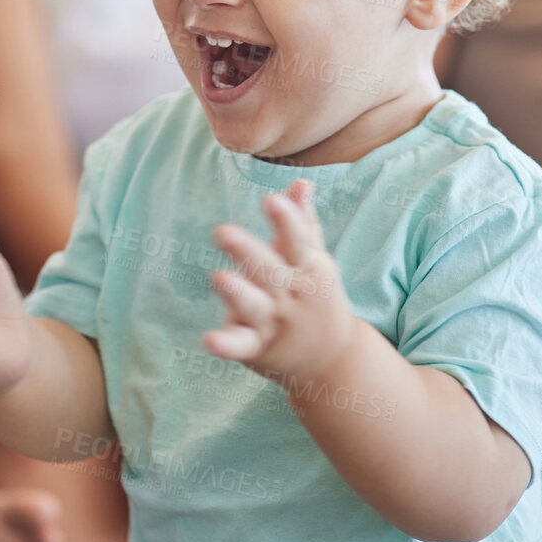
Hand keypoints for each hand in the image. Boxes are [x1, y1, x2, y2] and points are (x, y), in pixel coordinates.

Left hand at [205, 180, 355, 388]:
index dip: (286, 221)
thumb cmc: (316, 297)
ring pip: (253, 306)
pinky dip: (226, 344)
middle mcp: (290, 294)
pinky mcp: (257, 347)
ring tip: (219, 278)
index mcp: (307, 268)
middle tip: (222, 232)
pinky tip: (209, 339)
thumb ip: (303, 222)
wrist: (333, 359)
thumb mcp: (315, 260)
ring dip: (237, 294)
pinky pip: (241, 345)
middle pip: (269, 270)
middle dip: (247, 252)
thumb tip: (300, 182)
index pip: (296, 241)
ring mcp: (274, 322)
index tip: (271, 201)